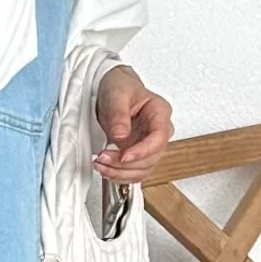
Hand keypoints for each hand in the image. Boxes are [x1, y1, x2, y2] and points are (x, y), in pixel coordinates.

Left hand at [94, 64, 172, 181]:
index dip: (142, 151)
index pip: (159, 138)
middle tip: (102, 158)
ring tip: (100, 164)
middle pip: (151, 158)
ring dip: (121, 173)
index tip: (123, 156)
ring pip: (143, 169)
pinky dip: (119, 175)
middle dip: (125, 164)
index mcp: (159, 113)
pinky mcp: (138, 154)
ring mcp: (149, 145)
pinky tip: (105, 169)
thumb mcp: (116, 93)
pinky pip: (134, 172)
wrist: (112, 89)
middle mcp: (159, 131)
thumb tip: (121, 136)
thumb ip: (119, 114)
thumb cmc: (119, 86)